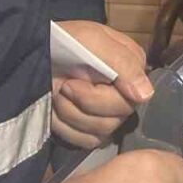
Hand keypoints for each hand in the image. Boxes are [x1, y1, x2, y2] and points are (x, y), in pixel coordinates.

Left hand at [52, 21, 152, 148]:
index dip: (98, 98)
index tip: (71, 84)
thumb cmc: (65, 41)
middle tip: (60, 85)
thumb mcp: (93, 40)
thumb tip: (146, 95)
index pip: (130, 101)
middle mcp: (126, 93)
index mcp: (132, 70)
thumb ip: (123, 63)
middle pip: (114, 120)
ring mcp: (108, 113)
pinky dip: (65, 127)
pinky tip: (55, 109)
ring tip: (56, 92)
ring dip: (69, 114)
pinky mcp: (91, 129)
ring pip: (100, 133)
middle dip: (79, 104)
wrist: (36, 52)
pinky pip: (86, 142)